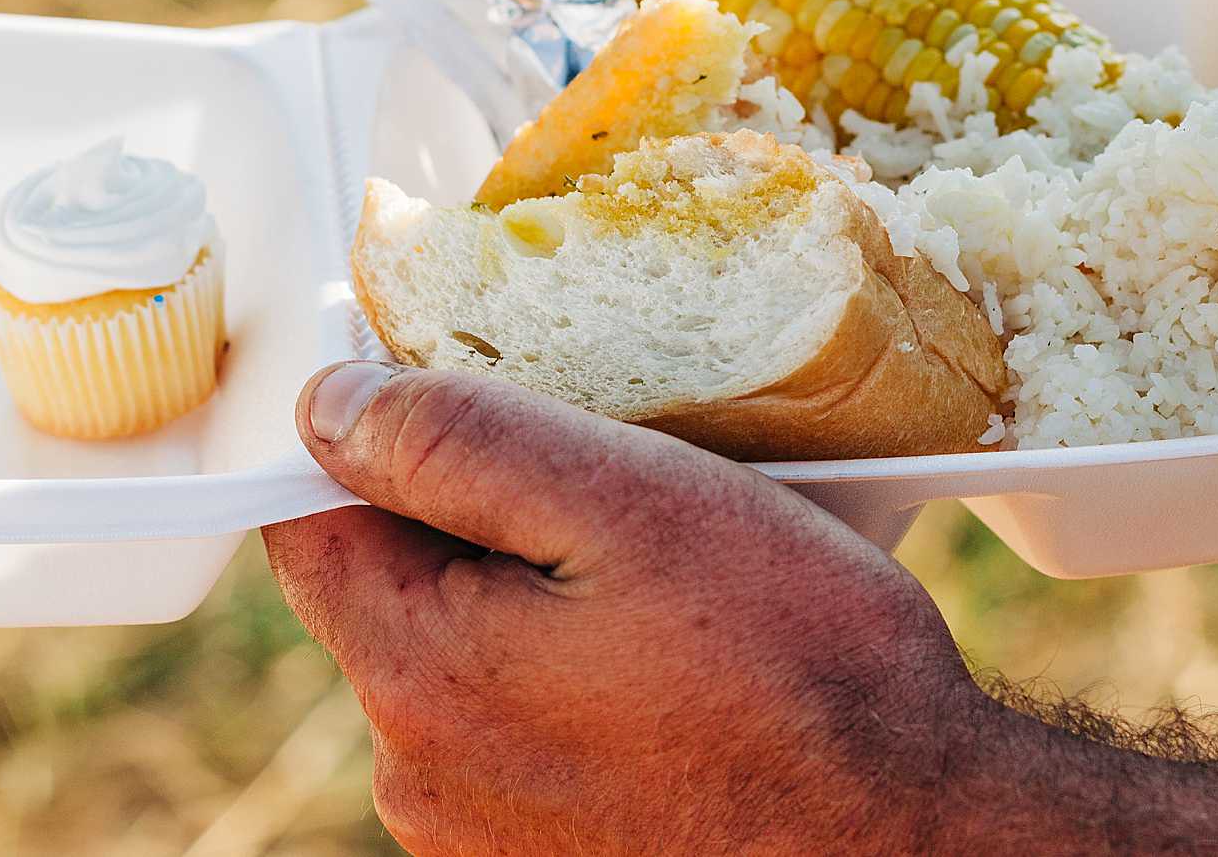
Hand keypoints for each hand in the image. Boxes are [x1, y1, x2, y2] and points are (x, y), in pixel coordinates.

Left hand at [262, 362, 1010, 855]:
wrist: (912, 837)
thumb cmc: (793, 663)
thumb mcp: (627, 501)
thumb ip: (457, 442)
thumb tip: (330, 403)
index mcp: (417, 671)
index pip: (306, 519)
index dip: (374, 437)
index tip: (478, 403)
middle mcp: (419, 775)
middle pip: (392, 589)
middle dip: (478, 523)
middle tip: (615, 498)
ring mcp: (479, 834)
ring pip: (467, 660)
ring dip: (538, 606)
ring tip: (667, 591)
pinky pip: (524, 730)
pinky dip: (578, 680)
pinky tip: (676, 671)